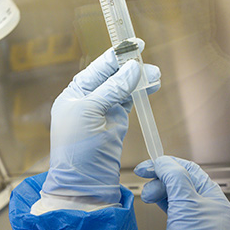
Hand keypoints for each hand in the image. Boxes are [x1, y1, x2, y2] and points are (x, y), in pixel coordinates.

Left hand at [41, 47, 159, 204]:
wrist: (84, 185)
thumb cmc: (77, 151)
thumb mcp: (92, 113)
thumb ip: (113, 89)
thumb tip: (132, 68)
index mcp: (73, 95)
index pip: (97, 68)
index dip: (115, 56)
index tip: (133, 44)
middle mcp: (87, 101)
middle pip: (112, 76)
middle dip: (130, 69)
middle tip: (149, 65)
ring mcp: (102, 113)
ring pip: (123, 89)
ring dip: (138, 81)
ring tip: (155, 76)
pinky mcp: (115, 125)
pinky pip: (129, 103)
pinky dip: (140, 94)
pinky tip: (150, 87)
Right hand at [134, 156, 229, 229]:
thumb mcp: (184, 206)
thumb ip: (175, 179)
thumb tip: (165, 162)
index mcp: (214, 197)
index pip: (189, 169)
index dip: (167, 164)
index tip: (148, 164)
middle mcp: (209, 207)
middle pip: (182, 181)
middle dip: (161, 178)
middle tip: (144, 181)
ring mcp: (199, 220)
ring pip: (177, 195)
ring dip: (160, 190)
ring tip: (147, 196)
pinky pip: (175, 209)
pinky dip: (163, 203)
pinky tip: (154, 203)